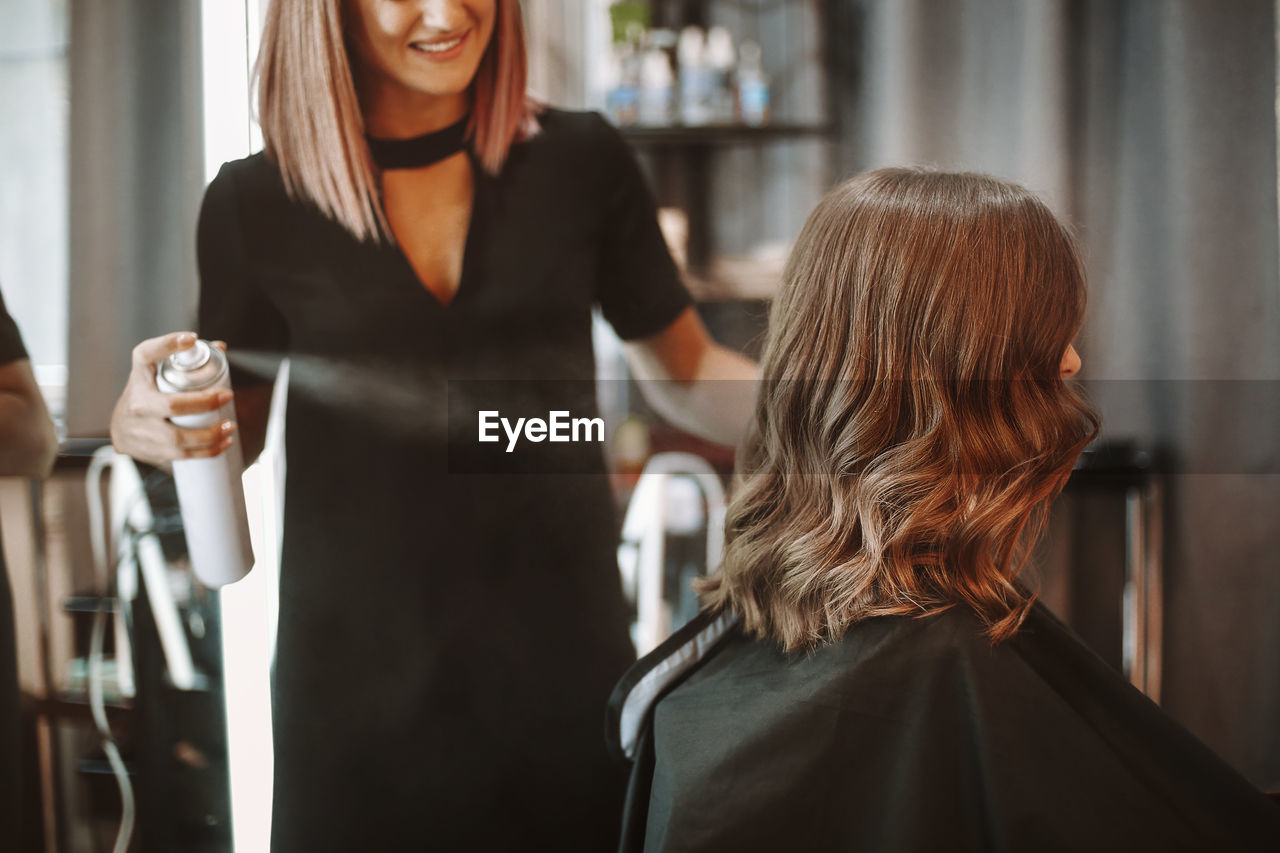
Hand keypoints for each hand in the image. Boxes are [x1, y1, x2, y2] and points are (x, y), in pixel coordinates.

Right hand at [109, 332, 235, 465]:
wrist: (121, 430)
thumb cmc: (147, 396)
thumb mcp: (156, 376)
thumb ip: (185, 361)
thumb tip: (221, 348)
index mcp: (139, 378)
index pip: (145, 355)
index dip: (167, 345)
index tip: (192, 338)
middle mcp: (137, 403)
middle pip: (171, 405)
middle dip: (204, 402)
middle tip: (227, 396)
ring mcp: (143, 430)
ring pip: (177, 437)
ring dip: (209, 434)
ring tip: (230, 426)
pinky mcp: (151, 450)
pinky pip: (182, 455)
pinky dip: (207, 451)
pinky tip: (224, 443)